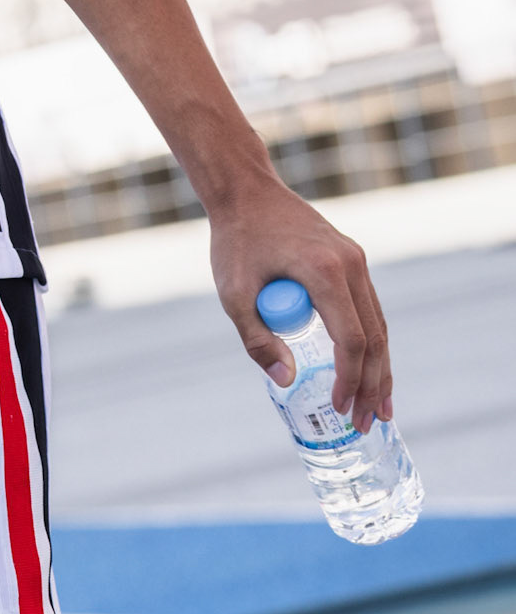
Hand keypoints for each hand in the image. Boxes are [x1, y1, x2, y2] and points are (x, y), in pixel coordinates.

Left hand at [209, 172, 391, 430]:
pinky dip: (373, 342)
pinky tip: (372, 369)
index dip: (349, 380)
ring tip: (379, 409)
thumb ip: (256, 339)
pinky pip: (369, 309)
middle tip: (366, 423)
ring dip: (380, 368)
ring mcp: (355, 259)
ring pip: (378, 324)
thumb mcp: (233, 292)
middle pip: (374, 337)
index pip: (351, 340)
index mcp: (324, 271)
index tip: (340, 410)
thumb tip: (288, 381)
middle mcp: (350, 264)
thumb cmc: (235, 239)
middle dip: (372, 385)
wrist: (244, 190)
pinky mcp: (351, 258)